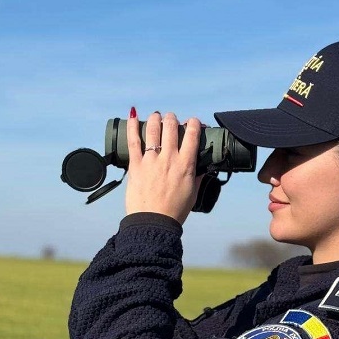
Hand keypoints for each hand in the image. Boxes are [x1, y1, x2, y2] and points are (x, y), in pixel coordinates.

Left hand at [124, 108, 204, 223]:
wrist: (154, 222)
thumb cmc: (175, 210)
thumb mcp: (193, 193)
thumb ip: (198, 177)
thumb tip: (205, 168)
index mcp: (186, 165)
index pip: (192, 135)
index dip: (193, 123)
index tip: (192, 122)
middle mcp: (169, 159)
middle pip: (171, 127)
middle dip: (172, 119)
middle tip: (171, 120)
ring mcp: (151, 161)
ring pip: (153, 129)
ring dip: (156, 118)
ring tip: (157, 116)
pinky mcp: (136, 165)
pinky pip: (133, 141)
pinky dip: (132, 126)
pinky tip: (132, 116)